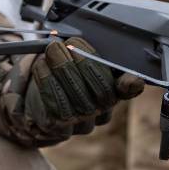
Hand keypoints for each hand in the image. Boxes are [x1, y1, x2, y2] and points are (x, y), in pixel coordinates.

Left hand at [23, 38, 142, 135]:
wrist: (36, 101)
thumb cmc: (63, 73)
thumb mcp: (75, 59)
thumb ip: (84, 51)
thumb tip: (77, 41)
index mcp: (113, 91)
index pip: (127, 90)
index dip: (131, 86)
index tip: (132, 80)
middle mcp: (101, 111)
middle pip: (101, 91)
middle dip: (83, 62)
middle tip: (67, 43)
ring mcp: (82, 123)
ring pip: (78, 100)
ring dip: (62, 70)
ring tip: (51, 50)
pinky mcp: (60, 128)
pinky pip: (57, 108)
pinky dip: (47, 83)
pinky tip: (41, 66)